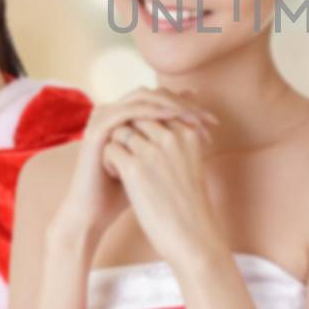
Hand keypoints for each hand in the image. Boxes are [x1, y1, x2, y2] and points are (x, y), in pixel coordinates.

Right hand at [50, 88, 215, 250]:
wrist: (94, 214)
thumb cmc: (126, 192)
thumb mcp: (155, 163)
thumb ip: (170, 141)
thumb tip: (194, 125)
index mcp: (125, 116)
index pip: (162, 99)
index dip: (189, 106)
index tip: (214, 123)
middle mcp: (112, 112)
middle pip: (154, 94)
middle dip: (184, 104)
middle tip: (207, 119)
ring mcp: (102, 118)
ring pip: (143, 97)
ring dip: (172, 105)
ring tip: (194, 119)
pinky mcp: (97, 128)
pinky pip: (127, 111)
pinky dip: (151, 111)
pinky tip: (172, 118)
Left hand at [102, 116, 226, 275]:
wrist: (192, 237)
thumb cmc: (190, 204)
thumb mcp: (190, 163)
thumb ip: (179, 140)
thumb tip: (163, 124)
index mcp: (189, 133)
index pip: (158, 110)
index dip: (145, 127)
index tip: (146, 150)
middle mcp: (172, 137)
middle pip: (138, 115)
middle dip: (129, 131)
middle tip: (131, 156)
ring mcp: (153, 151)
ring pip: (121, 130)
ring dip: (118, 145)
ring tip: (123, 168)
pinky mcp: (135, 169)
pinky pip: (111, 149)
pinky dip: (109, 161)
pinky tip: (117, 178)